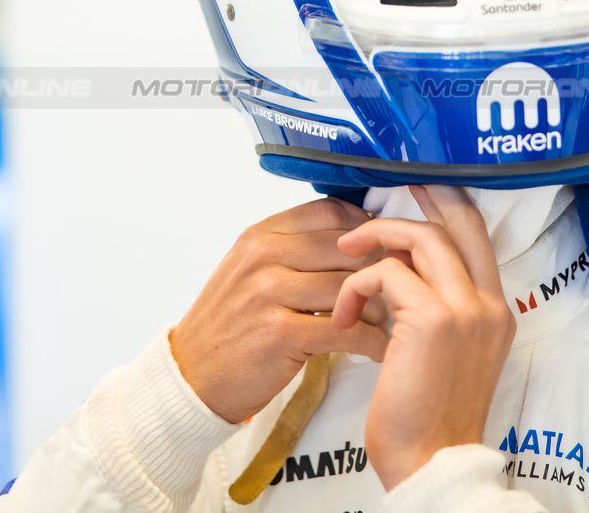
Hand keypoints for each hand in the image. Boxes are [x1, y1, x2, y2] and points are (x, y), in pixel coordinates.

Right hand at [170, 198, 389, 423]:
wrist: (192, 378)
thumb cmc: (228, 326)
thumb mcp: (249, 271)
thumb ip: (292, 249)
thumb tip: (352, 237)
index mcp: (259, 236)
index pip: (329, 211)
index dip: (365, 228)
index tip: (381, 247)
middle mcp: (263, 257)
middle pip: (346, 247)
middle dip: (378, 269)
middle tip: (397, 288)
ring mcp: (269, 293)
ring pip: (349, 286)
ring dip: (378, 306)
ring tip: (389, 321)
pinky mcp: (280, 333)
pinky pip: (344, 329)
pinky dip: (370, 340)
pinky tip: (379, 348)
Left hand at [332, 185, 515, 490]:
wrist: (431, 463)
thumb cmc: (427, 420)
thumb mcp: (446, 357)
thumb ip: (436, 312)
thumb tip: (400, 273)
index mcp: (495, 314)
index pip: (479, 240)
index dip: (451, 207)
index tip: (424, 190)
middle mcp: (488, 306)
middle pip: (458, 225)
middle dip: (420, 201)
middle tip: (383, 196)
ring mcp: (464, 310)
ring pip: (422, 239)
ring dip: (376, 239)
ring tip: (346, 253)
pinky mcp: (432, 319)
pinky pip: (386, 274)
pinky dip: (356, 286)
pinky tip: (342, 313)